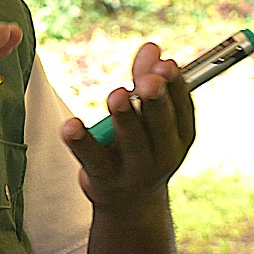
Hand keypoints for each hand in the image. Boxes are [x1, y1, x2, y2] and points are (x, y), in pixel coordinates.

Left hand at [61, 42, 194, 207]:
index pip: (182, 107)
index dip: (175, 85)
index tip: (167, 64)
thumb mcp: (150, 118)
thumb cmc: (142, 149)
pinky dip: (80, 141)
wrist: (130, 207)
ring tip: (117, 95)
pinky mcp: (104, 179)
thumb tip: (151, 46)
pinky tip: (70, 125)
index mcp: (180, 135)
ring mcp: (135, 171)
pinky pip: (92, 158)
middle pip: (160, 125)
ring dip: (124, 118)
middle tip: (148, 81)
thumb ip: (146, 80)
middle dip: (155, 100)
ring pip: (131, 142)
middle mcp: (163, 155)